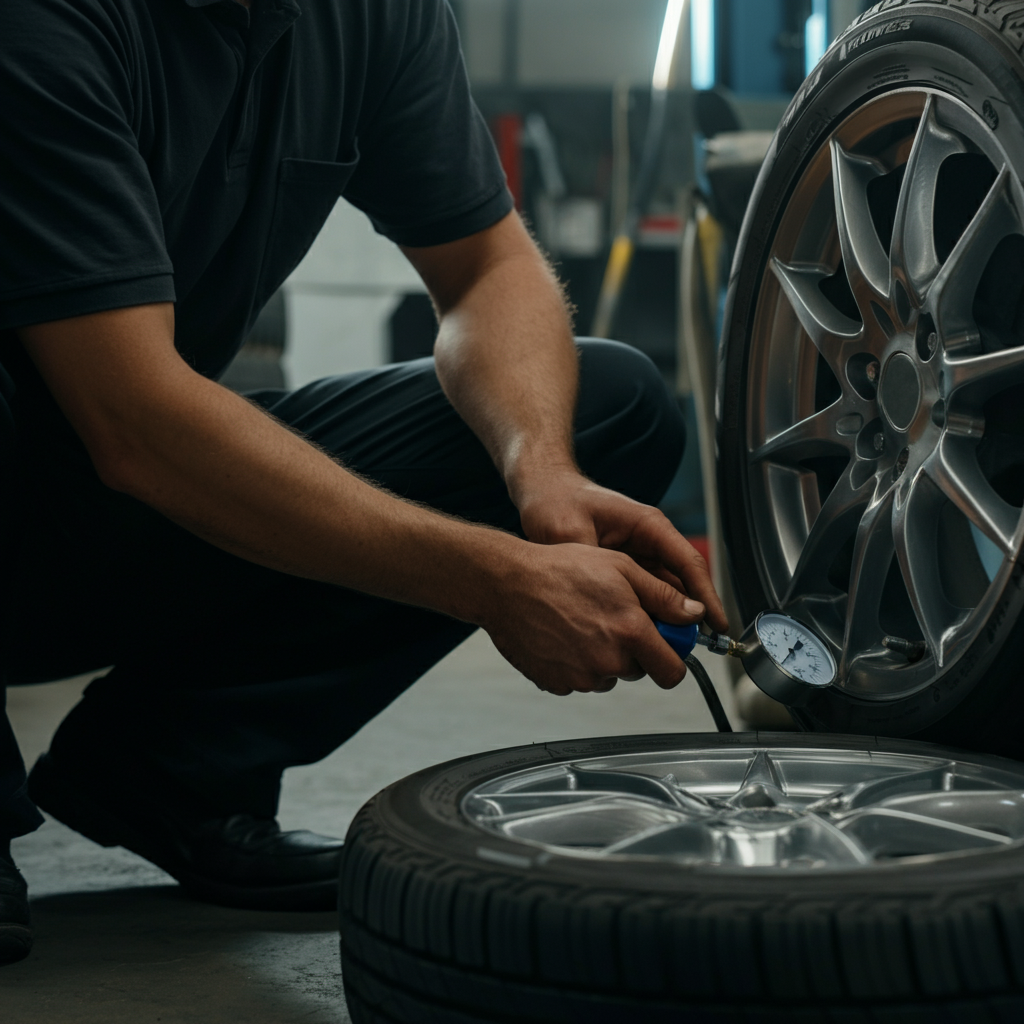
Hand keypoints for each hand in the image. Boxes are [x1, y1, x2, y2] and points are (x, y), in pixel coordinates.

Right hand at [481, 541, 702, 695]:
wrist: (506, 584)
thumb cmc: (560, 569)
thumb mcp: (621, 568)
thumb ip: (664, 596)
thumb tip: (695, 614)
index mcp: (631, 632)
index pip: (672, 672)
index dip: (672, 658)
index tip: (665, 643)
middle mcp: (608, 660)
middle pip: (638, 670)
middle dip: (634, 649)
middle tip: (611, 617)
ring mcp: (581, 677)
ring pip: (608, 675)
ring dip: (604, 656)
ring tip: (581, 621)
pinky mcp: (557, 684)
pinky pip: (579, 680)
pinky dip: (576, 663)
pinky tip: (563, 635)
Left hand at [514, 469, 728, 632]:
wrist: (542, 492)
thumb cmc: (557, 501)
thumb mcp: (571, 533)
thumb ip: (593, 565)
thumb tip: (611, 598)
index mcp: (648, 525)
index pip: (688, 564)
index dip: (706, 597)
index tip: (716, 624)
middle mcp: (649, 541)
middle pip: (681, 583)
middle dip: (689, 617)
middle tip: (688, 648)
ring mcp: (637, 555)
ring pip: (663, 593)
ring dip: (666, 620)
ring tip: (665, 651)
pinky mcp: (623, 569)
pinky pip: (643, 595)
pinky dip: (645, 615)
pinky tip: (640, 637)